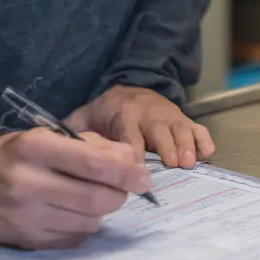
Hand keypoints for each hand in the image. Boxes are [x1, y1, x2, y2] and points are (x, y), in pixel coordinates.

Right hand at [0, 128, 151, 249]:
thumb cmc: (25, 153)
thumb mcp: (55, 137)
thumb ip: (97, 145)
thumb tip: (132, 162)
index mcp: (36, 147)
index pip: (92, 163)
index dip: (125, 172)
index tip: (145, 179)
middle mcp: (26, 181)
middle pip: (94, 197)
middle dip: (119, 195)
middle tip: (124, 190)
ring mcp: (24, 214)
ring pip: (87, 221)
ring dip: (101, 211)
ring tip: (94, 198)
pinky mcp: (24, 239)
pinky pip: (72, 238)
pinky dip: (83, 226)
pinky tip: (73, 213)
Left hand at [66, 85, 214, 169]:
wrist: (131, 89)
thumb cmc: (107, 112)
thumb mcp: (86, 117)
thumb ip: (72, 132)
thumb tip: (52, 148)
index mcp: (123, 114)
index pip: (128, 135)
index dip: (133, 152)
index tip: (135, 170)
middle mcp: (148, 114)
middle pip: (158, 131)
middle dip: (165, 147)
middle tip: (173, 165)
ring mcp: (168, 116)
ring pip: (180, 128)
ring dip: (186, 145)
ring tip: (189, 162)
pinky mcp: (182, 118)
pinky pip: (196, 127)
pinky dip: (202, 139)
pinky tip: (207, 152)